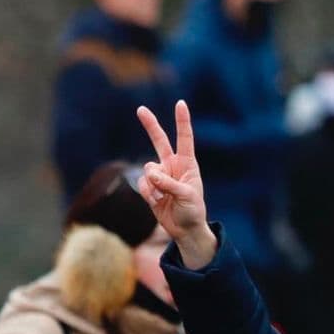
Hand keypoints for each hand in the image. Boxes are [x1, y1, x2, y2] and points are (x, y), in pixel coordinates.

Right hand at [135, 101, 216, 268]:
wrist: (185, 230)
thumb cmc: (193, 211)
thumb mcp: (186, 196)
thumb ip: (169, 183)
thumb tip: (150, 173)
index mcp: (187, 164)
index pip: (184, 138)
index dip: (182, 121)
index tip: (180, 103)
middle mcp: (172, 166)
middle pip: (159, 140)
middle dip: (150, 125)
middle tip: (140, 109)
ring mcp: (160, 176)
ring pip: (148, 170)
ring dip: (154, 185)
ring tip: (165, 197)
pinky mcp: (150, 187)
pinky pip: (142, 184)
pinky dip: (148, 193)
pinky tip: (157, 202)